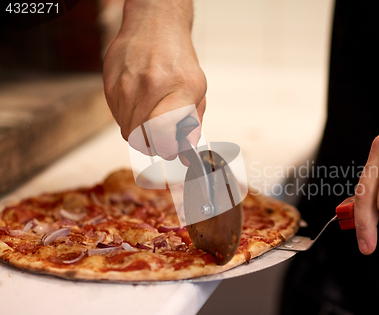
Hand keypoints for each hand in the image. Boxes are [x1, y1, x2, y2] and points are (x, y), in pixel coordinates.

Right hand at [103, 0, 205, 158]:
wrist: (155, 26)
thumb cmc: (178, 61)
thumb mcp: (197, 90)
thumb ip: (192, 124)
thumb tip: (186, 153)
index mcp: (180, 89)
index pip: (163, 132)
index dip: (164, 149)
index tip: (169, 150)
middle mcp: (151, 86)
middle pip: (141, 138)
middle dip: (152, 145)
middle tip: (161, 138)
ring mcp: (127, 85)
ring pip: (127, 131)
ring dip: (139, 132)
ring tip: (150, 115)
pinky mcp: (109, 84)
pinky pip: (117, 117)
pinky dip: (128, 119)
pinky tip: (138, 103)